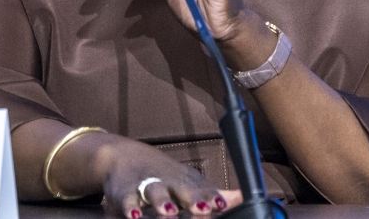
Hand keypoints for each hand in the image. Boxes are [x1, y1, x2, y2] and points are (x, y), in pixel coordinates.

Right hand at [93, 135, 239, 217]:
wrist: (124, 156)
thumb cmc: (165, 177)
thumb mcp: (190, 183)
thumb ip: (215, 193)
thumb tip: (243, 196)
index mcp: (187, 183)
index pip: (203, 191)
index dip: (212, 198)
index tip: (220, 205)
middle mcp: (169, 182)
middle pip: (182, 189)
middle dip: (193, 199)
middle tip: (202, 209)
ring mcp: (146, 186)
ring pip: (155, 192)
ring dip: (162, 201)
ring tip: (168, 211)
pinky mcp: (125, 192)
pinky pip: (127, 201)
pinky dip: (130, 208)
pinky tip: (134, 216)